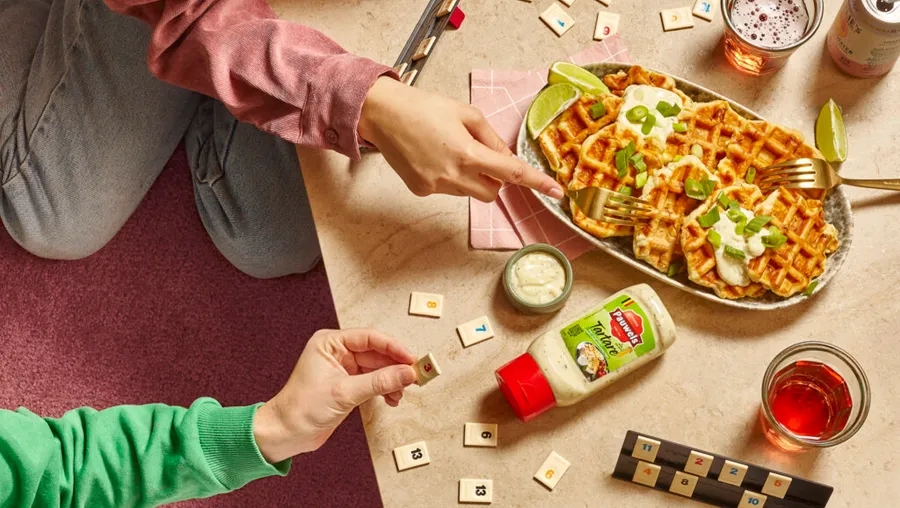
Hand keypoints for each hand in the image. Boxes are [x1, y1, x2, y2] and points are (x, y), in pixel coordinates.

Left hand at [253, 328, 416, 462]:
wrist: (286, 433)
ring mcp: (344, 368)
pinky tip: (392, 399)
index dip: (393, 347)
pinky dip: (384, 389)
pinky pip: (374, 381)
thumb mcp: (345, 392)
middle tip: (415, 375)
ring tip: (401, 392)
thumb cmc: (301, 408)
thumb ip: (379, 382)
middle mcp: (337, 352)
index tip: (411, 359)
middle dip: (396, 366)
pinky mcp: (348, 384)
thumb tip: (406, 373)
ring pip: (378, 368)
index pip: (369, 338)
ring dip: (392, 380)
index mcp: (330, 342)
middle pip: (377, 353)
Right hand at [358, 77, 564, 202]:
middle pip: (492, 192)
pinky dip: (450, 177)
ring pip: (470, 192)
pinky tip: (433, 157)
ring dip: (471, 177)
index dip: (537, 183)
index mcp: (467, 153)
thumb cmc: (423, 107)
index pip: (511, 173)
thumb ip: (491, 138)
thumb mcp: (466, 113)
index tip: (556, 192)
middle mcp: (453, 175)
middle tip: (479, 154)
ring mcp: (436, 186)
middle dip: (494, 178)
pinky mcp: (421, 191)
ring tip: (448, 150)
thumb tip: (508, 157)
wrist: (382, 114)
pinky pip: (448, 190)